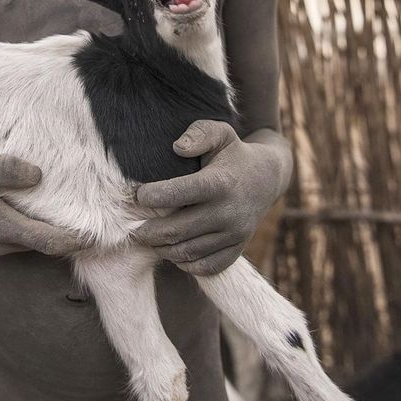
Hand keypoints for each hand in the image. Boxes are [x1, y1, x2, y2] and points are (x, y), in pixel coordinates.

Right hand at [0, 147, 88, 257]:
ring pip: (26, 244)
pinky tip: (36, 212)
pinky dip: (29, 231)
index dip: (77, 241)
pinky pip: (12, 240)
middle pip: (41, 246)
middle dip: (66, 238)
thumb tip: (39, 176)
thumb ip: (8, 169)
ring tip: (72, 216)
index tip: (102, 235)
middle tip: (95, 222)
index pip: (49, 243)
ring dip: (47, 234)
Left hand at [134, 120, 282, 274]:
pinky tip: (171, 250)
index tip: (138, 195)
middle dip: (148, 231)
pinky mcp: (236, 249)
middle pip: (177, 230)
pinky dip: (184, 263)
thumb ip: (198, 134)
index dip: (152, 196)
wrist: (267, 178)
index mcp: (219, 183)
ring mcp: (234, 234)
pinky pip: (206, 267)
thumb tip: (177, 148)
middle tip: (133, 227)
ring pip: (188, 252)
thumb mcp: (219, 133)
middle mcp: (228, 212)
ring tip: (147, 238)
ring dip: (161, 248)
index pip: (177, 193)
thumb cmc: (233, 153)